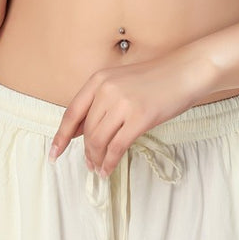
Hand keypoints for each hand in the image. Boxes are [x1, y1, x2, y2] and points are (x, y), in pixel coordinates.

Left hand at [48, 47, 214, 178]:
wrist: (184, 71)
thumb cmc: (155, 78)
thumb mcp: (121, 82)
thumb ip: (100, 101)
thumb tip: (79, 131)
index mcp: (99, 79)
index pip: (72, 112)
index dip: (60, 136)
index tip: (54, 153)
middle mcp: (107, 89)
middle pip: (86, 130)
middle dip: (86, 151)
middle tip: (89, 163)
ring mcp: (123, 103)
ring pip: (98, 140)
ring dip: (96, 158)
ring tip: (98, 167)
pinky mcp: (139, 118)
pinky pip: (116, 147)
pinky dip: (109, 162)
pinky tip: (108, 168)